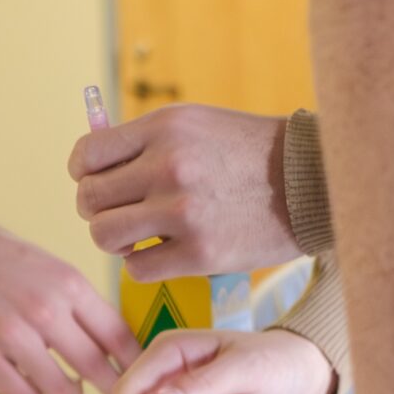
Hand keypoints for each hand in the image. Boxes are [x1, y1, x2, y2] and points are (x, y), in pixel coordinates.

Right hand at [0, 211, 137, 393]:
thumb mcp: (48, 265)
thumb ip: (79, 301)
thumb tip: (114, 342)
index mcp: (68, 283)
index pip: (120, 336)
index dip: (134, 362)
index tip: (137, 373)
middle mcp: (46, 309)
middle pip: (99, 369)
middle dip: (110, 386)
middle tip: (111, 392)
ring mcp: (12, 334)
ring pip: (63, 391)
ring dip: (68, 393)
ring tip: (64, 385)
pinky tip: (28, 381)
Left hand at [70, 105, 300, 282]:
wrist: (310, 181)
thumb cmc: (247, 152)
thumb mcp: (194, 124)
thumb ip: (144, 142)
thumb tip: (90, 168)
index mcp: (163, 129)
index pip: (86, 156)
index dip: (83, 174)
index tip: (96, 182)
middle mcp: (168, 166)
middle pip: (89, 199)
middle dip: (96, 209)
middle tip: (119, 213)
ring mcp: (183, 212)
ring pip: (104, 236)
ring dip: (114, 240)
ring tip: (137, 236)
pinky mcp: (200, 254)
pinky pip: (137, 269)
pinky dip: (141, 265)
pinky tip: (162, 254)